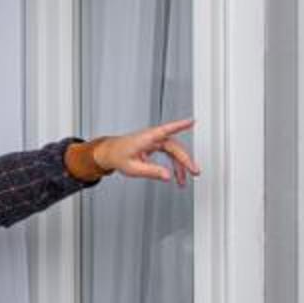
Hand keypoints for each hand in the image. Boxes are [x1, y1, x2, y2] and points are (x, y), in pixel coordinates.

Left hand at [82, 118, 198, 187]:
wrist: (109, 153)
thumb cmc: (118, 156)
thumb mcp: (133, 168)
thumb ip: (151, 171)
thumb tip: (167, 176)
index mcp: (146, 139)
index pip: (166, 130)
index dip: (179, 125)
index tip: (191, 121)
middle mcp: (152, 138)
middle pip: (174, 147)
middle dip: (185, 160)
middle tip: (194, 172)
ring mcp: (154, 142)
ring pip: (173, 152)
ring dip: (180, 166)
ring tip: (183, 181)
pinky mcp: (155, 146)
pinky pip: (169, 154)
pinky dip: (174, 165)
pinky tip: (176, 175)